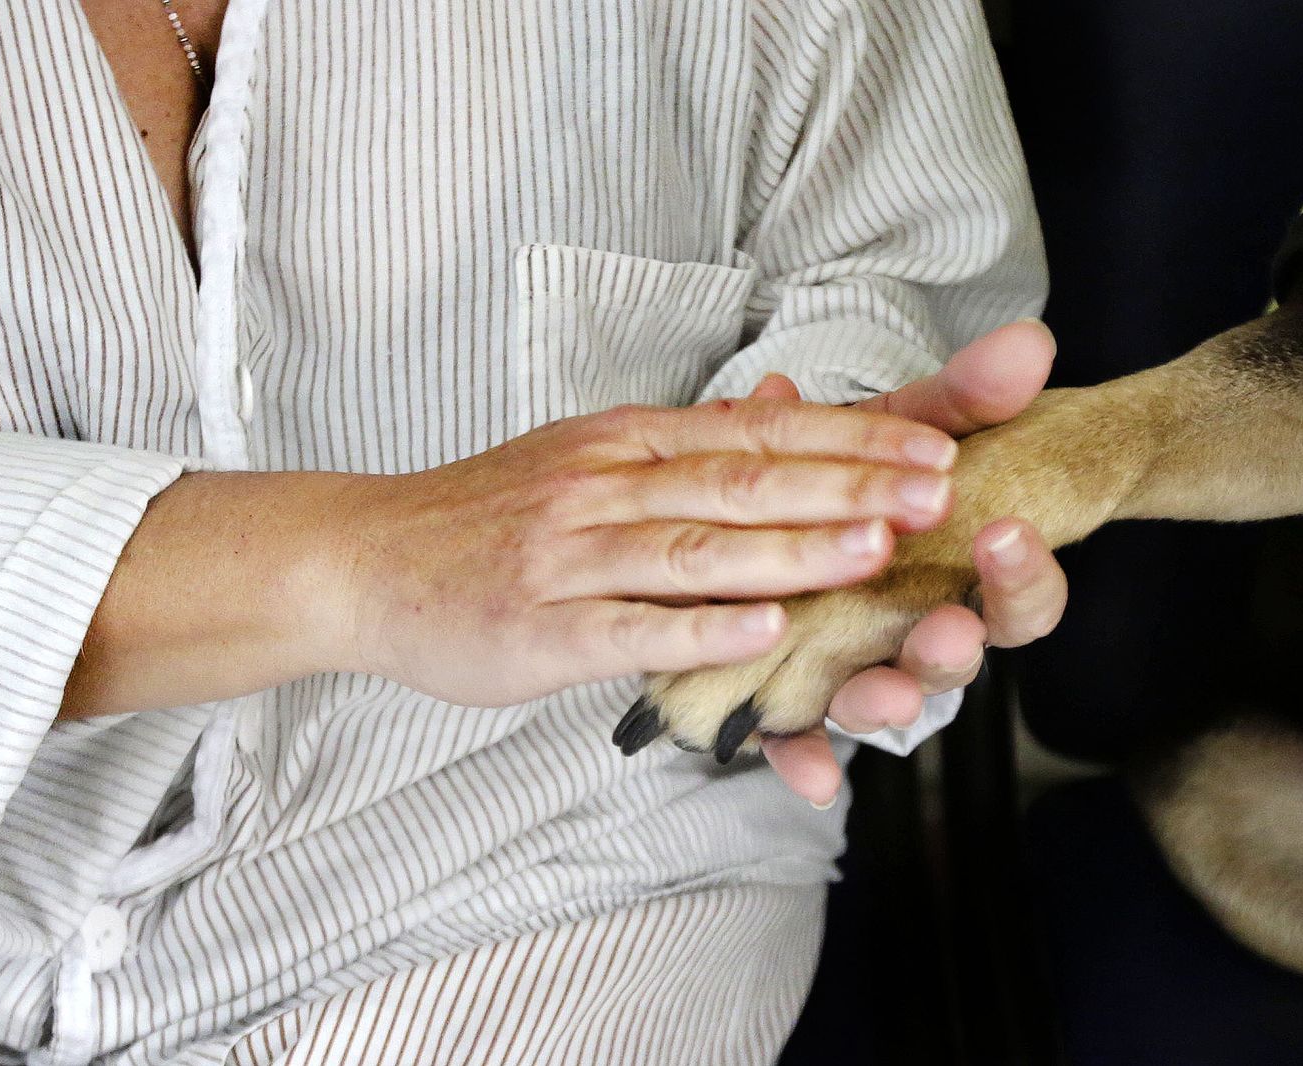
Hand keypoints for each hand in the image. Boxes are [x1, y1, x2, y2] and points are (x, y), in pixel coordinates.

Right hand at [335, 399, 962, 709]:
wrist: (365, 557)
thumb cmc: (493, 516)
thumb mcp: (591, 456)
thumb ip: (688, 446)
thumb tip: (785, 409)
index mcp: (629, 441)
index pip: (758, 430)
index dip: (853, 438)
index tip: (936, 446)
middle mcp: (606, 484)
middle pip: (742, 479)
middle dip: (848, 484)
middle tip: (937, 491)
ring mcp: (571, 556)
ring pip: (694, 547)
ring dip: (790, 548)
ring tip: (875, 548)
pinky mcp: (540, 627)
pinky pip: (630, 627)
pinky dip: (700, 630)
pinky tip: (764, 633)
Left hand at [752, 321, 1068, 805]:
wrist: (770, 505)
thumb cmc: (866, 474)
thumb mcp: (905, 428)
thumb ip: (960, 396)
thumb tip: (1028, 343)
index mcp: (957, 573)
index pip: (1020, 596)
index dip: (1024, 576)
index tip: (1007, 532)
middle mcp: (916, 630)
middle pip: (955, 660)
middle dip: (952, 649)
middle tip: (946, 628)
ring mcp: (858, 668)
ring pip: (884, 701)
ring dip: (886, 702)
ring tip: (879, 693)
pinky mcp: (793, 698)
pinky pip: (805, 741)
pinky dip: (807, 759)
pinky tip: (810, 779)